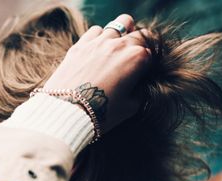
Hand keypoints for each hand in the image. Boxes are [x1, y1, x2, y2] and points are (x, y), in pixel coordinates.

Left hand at [43, 14, 150, 133]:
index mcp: (137, 58)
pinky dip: (100, 37)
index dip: (150, 61)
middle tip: (133, 60)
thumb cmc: (101, 113)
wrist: (68, 112)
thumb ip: (141, 91)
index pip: (153, 50)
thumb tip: (140, 85)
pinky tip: (97, 50)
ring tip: (115, 50)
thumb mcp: (130, 107)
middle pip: (140, 34)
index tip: (145, 69)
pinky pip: (96, 30)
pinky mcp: (80, 45)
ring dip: (121, 36)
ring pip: (118, 25)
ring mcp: (98, 42)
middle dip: (140, 45)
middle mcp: (120, 45)